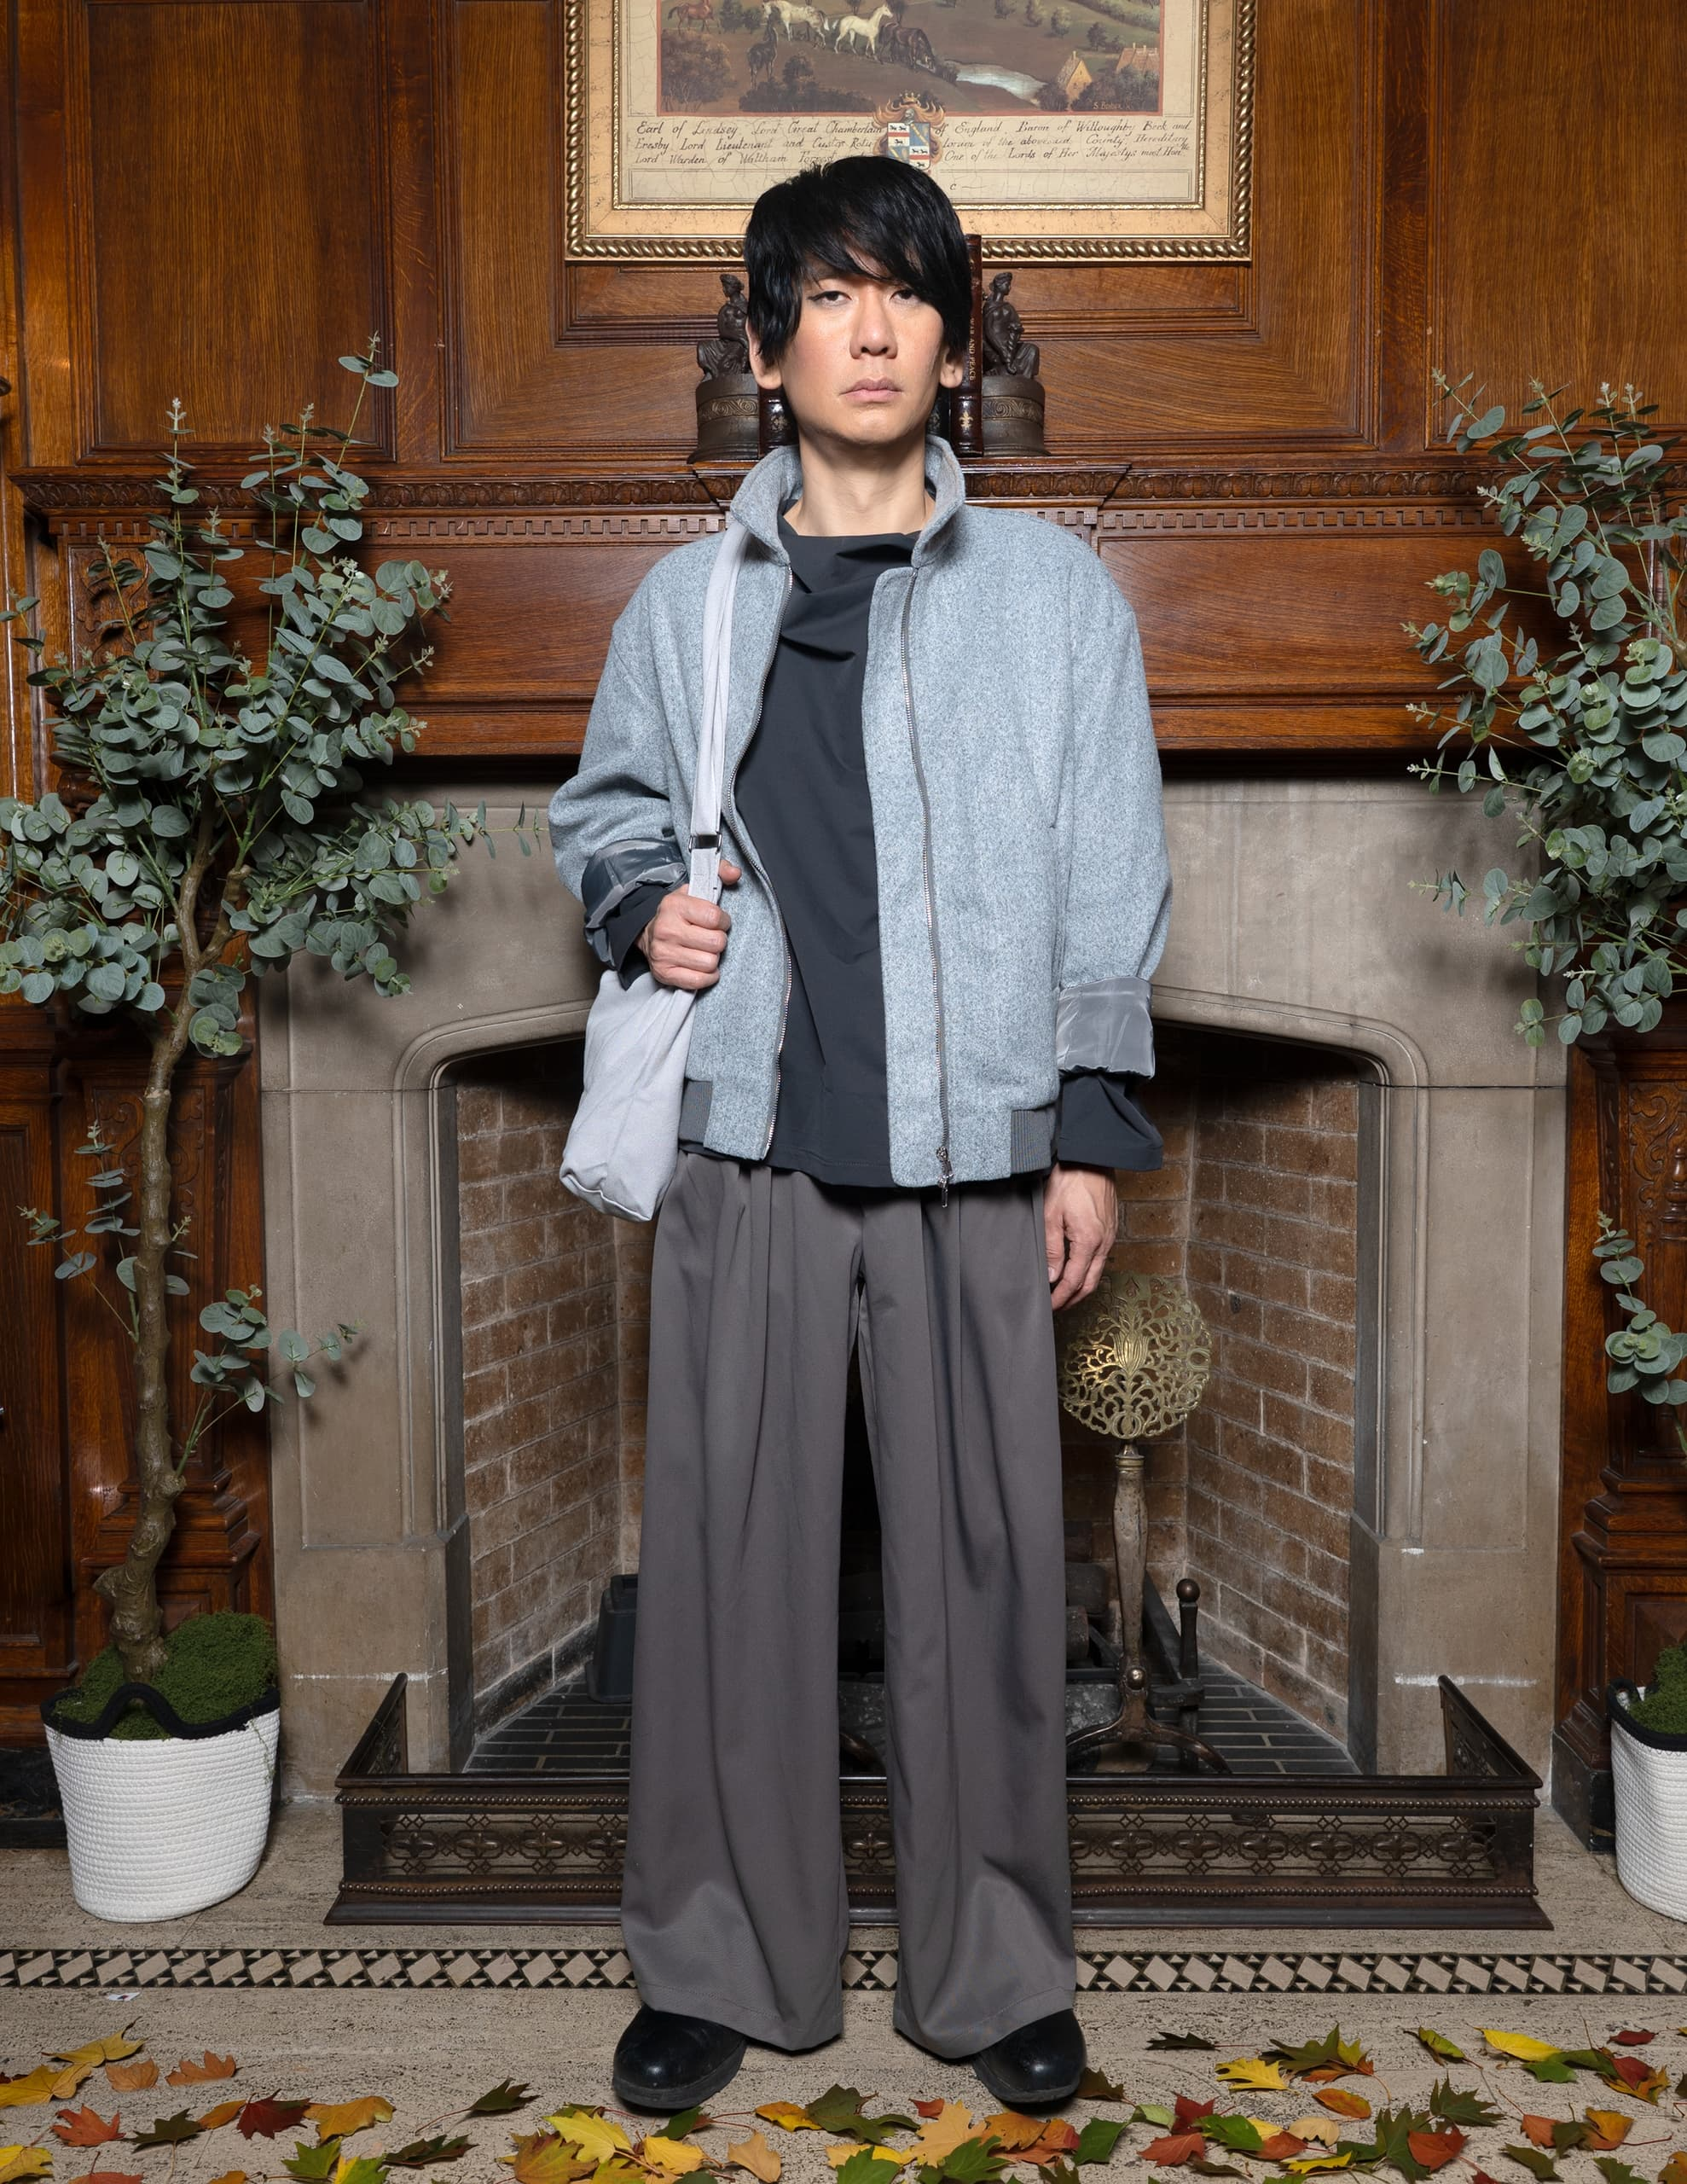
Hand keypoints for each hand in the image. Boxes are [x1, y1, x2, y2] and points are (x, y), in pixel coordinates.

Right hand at [641, 856, 740, 989]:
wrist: (647, 932)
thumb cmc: (679, 912)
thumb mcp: (696, 887)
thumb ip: (720, 873)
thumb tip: (735, 873)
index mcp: (675, 905)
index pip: (715, 918)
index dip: (723, 921)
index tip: (716, 921)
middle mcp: (666, 929)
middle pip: (716, 943)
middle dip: (718, 940)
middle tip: (710, 937)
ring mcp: (663, 953)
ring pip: (710, 963)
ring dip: (712, 958)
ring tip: (703, 950)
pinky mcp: (664, 973)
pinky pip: (699, 981)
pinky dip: (706, 976)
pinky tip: (702, 965)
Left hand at [1044, 1161, 1116, 1309]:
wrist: (1092, 1158)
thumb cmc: (1070, 1180)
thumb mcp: (1051, 1214)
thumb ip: (1052, 1249)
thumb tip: (1053, 1276)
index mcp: (1088, 1241)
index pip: (1073, 1281)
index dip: (1061, 1297)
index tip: (1049, 1306)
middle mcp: (1104, 1243)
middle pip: (1090, 1283)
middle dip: (1073, 1299)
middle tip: (1057, 1307)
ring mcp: (1110, 1236)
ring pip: (1097, 1272)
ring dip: (1081, 1286)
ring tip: (1064, 1293)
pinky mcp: (1111, 1229)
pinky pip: (1101, 1258)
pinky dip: (1089, 1271)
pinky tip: (1077, 1271)